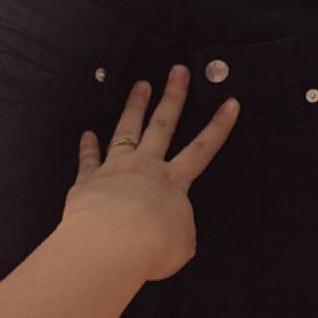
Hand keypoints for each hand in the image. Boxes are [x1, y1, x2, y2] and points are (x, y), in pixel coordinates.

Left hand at [59, 63, 239, 280]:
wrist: (112, 246)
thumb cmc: (154, 246)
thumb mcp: (182, 244)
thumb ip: (180, 229)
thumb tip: (171, 226)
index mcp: (174, 182)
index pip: (203, 149)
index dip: (219, 126)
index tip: (230, 103)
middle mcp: (146, 167)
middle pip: (163, 125)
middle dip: (173, 96)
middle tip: (178, 71)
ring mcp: (116, 169)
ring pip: (127, 130)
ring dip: (135, 106)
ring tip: (140, 85)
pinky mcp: (88, 180)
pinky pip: (89, 159)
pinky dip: (88, 146)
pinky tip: (87, 134)